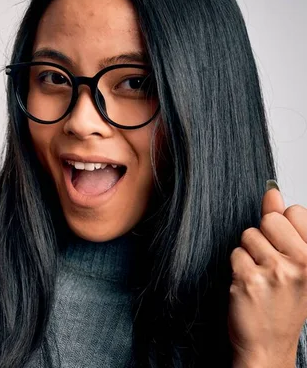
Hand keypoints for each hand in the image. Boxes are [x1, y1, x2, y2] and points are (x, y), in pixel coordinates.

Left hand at [228, 180, 306, 366]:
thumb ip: (284, 224)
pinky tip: (248, 284)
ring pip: (248, 235)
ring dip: (248, 252)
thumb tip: (272, 191)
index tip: (284, 248)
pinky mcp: (249, 278)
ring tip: (259, 275)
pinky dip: (237, 266)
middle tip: (270, 264)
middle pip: (269, 219)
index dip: (282, 227)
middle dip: (263, 236)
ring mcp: (275, 270)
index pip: (293, 211)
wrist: (268, 344)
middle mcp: (301, 262)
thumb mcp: (295, 262)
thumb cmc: (282, 303)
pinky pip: (235, 253)